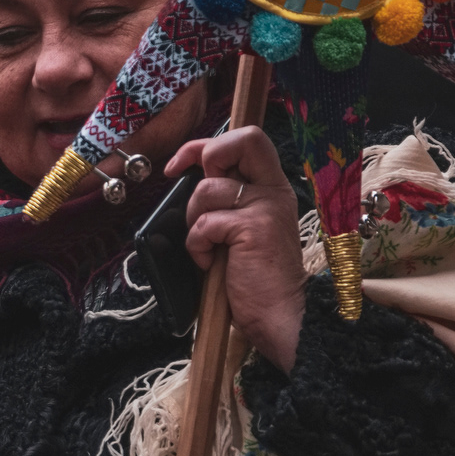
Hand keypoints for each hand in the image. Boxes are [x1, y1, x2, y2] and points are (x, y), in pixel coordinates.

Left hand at [167, 126, 307, 372]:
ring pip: (207, 190)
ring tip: (208, 247)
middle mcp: (274, 191)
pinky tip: (211, 263)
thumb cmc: (252, 277)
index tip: (180, 166)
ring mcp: (266, 207)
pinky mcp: (254, 228)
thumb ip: (227, 201)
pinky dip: (197, 246)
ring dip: (194, 221)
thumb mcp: (240, 229)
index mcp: (271, 188)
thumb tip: (191, 177)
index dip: (205, 145)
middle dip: (207, 157)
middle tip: (202, 196)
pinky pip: (204, 224)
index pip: (247, 139)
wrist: (275, 316)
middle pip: (243, 140)